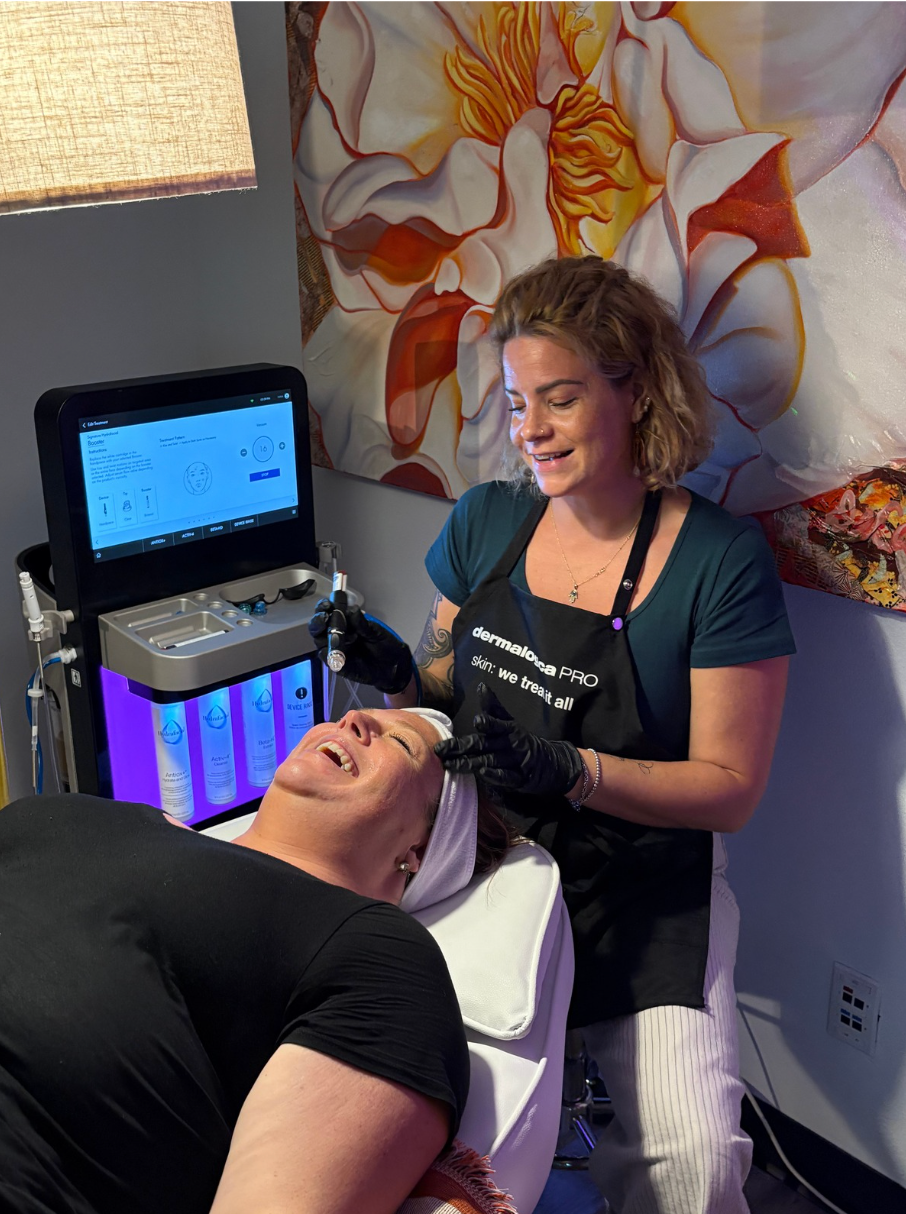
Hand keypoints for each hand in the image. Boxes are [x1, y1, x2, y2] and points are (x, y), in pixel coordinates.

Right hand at [308, 596, 412, 694]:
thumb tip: (352, 610)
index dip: (324, 607)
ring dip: (326, 636)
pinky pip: (327, 658)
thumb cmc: (384, 644)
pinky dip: (329, 653)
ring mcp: (335, 649)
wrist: (394, 665)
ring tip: (340, 635)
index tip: (328, 604)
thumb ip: (363, 623)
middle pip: (317, 626)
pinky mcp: (337, 664)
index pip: (328, 612)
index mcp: (344, 622)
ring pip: (320, 641)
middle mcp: (336, 635)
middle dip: (318, 620)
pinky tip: (338, 649)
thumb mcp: (376, 631)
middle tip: (325, 617)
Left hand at [434, 683, 584, 796]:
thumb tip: (482, 685)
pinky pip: (505, 778)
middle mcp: (510, 744)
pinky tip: (482, 774)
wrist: (550, 763)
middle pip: (484, 745)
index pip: (496, 724)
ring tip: (451, 764)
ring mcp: (515, 762)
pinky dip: (494, 776)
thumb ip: (494, 707)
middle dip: (461, 747)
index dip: (489, 723)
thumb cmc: (521, 739)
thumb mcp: (510, 722)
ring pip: (490, 761)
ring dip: (469, 763)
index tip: (477, 721)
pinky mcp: (518, 779)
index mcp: (508, 729)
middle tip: (440, 749)